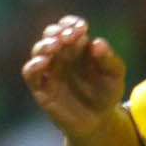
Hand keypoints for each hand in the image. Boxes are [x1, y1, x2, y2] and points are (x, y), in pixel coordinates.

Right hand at [21, 16, 126, 137]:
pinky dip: (34, 65)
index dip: (71, 24)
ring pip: (39, 51)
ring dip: (45, 45)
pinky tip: (44, 62)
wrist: (98, 122)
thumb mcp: (114, 77)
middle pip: (52, 35)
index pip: (68, 27)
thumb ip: (109, 60)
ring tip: (56, 45)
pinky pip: (31, 73)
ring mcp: (49, 70)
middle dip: (58, 32)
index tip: (81, 27)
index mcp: (77, 47)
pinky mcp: (41, 87)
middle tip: (69, 36)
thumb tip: (98, 43)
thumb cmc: (106, 94)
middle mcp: (60, 55)